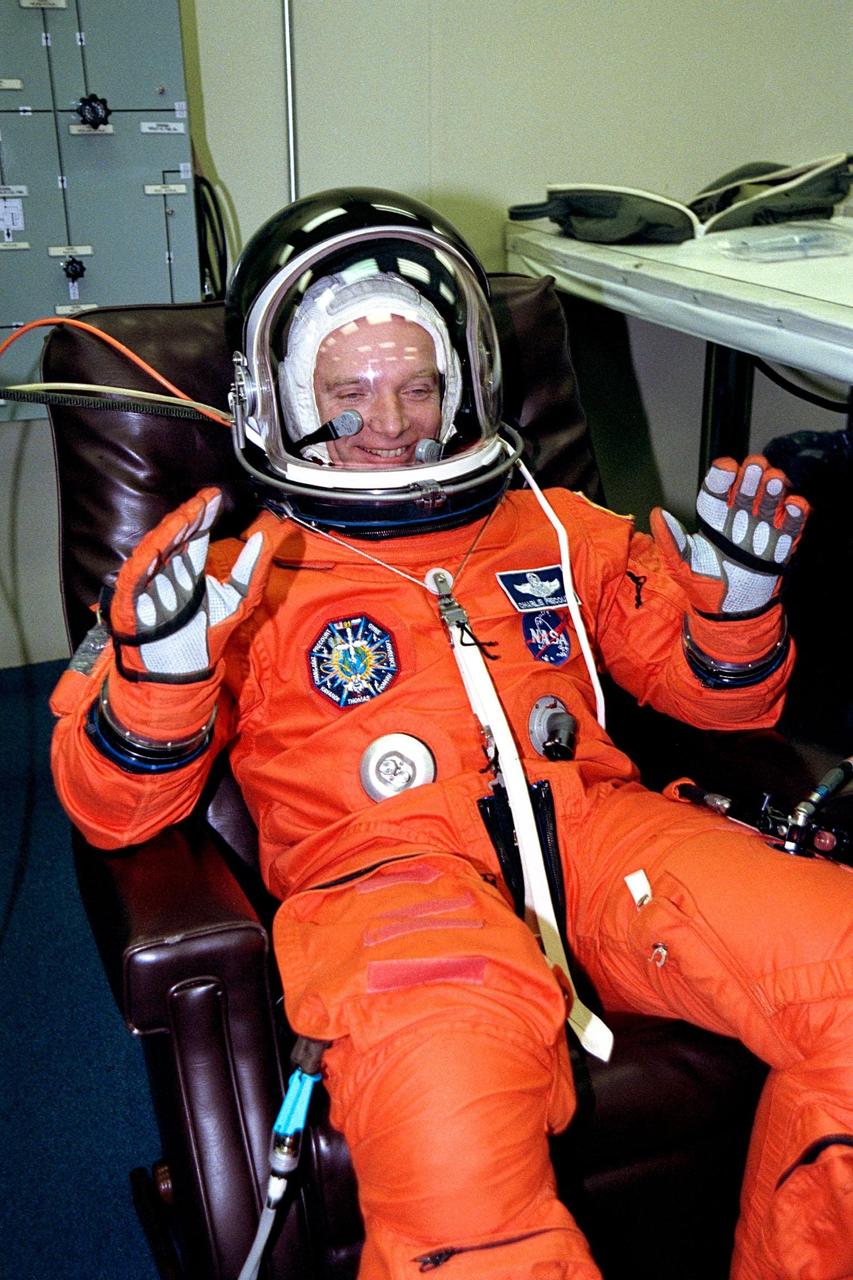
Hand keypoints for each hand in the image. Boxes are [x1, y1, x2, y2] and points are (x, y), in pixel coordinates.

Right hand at [109, 488, 269, 679]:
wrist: (181, 672)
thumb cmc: (204, 637)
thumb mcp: (238, 600)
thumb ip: (253, 570)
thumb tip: (266, 538)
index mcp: (188, 567)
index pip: (194, 534)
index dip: (203, 515)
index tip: (215, 497)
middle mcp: (167, 570)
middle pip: (174, 536)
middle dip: (188, 516)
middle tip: (203, 500)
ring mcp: (147, 583)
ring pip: (155, 548)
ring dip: (170, 531)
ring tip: (187, 515)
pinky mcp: (131, 599)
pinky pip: (136, 573)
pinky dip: (147, 557)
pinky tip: (161, 541)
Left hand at [650, 455, 808, 614]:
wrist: (731, 613)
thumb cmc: (703, 586)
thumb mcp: (682, 565)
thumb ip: (671, 540)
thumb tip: (658, 514)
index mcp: (714, 518)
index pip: (718, 490)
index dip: (723, 477)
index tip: (728, 467)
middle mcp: (739, 518)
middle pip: (747, 489)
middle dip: (752, 475)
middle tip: (756, 467)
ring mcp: (762, 529)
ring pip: (770, 500)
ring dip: (773, 488)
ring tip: (774, 481)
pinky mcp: (782, 543)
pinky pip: (792, 524)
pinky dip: (796, 512)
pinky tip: (794, 504)